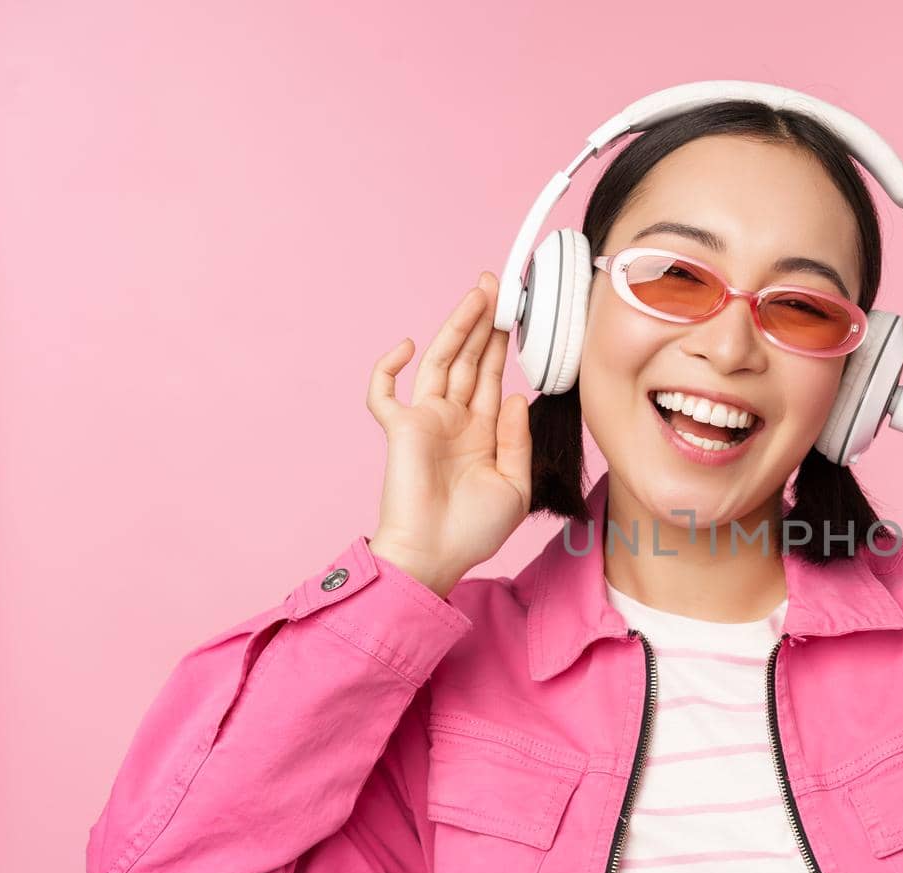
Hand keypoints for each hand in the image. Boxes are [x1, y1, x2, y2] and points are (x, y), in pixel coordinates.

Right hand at [365, 271, 531, 595]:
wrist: (436, 556)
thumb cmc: (475, 531)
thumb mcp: (515, 486)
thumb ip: (517, 439)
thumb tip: (517, 395)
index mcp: (484, 433)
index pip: (495, 378)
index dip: (504, 345)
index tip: (518, 314)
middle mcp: (455, 420)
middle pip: (470, 360)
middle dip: (483, 323)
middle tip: (498, 286)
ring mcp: (426, 421)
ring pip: (442, 362)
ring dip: (457, 327)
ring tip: (478, 295)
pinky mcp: (401, 429)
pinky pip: (384, 393)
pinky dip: (388, 368)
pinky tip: (409, 347)